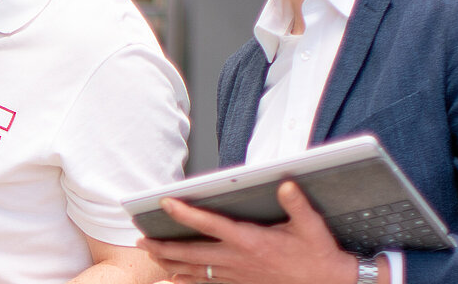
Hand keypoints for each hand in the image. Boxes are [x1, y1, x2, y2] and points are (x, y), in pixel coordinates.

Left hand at [137, 181, 359, 283]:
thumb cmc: (317, 255)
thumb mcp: (311, 226)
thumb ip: (296, 204)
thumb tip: (285, 184)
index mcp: (250, 240)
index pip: (209, 224)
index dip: (185, 213)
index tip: (165, 202)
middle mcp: (237, 259)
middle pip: (191, 252)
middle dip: (163, 246)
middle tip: (141, 240)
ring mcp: (236, 274)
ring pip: (195, 269)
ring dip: (170, 262)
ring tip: (150, 255)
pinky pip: (207, 283)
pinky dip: (188, 280)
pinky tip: (174, 278)